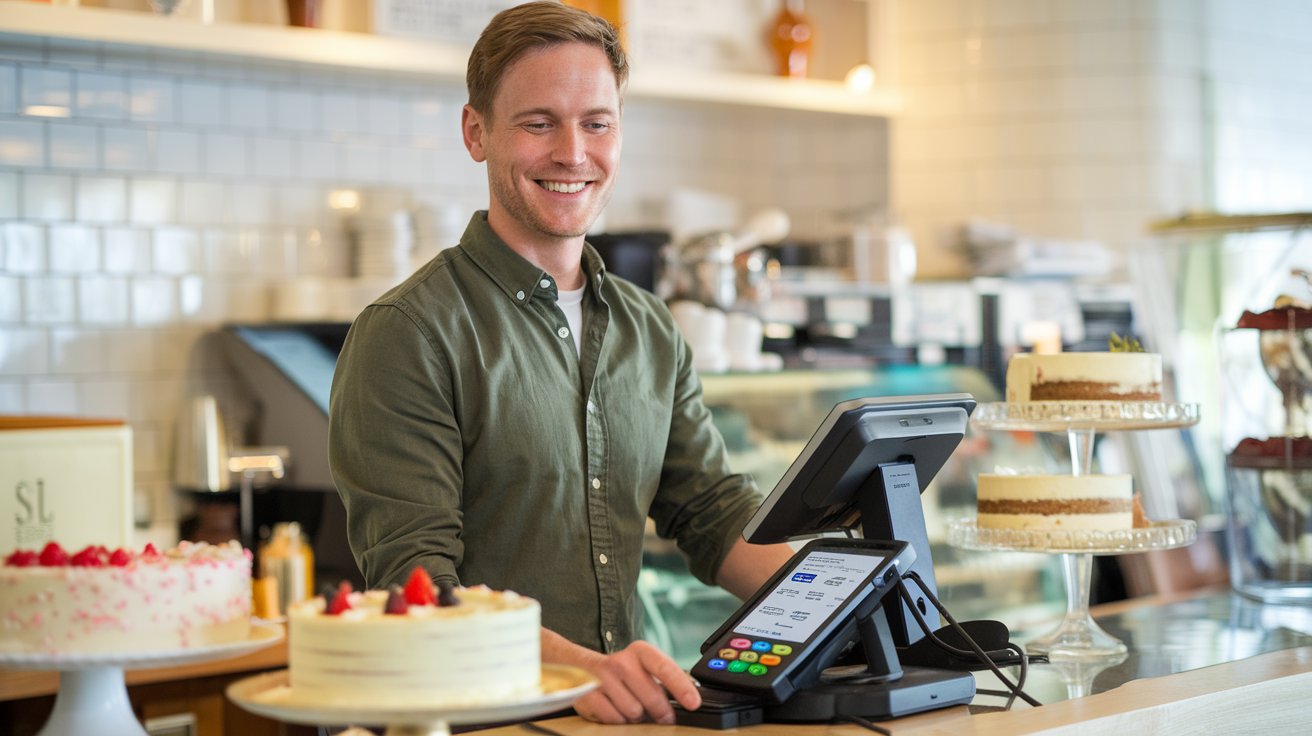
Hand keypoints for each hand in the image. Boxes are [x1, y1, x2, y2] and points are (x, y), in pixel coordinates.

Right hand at [569, 640, 701, 723]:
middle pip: (652, 697)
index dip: (682, 687)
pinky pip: (615, 719)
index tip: (693, 703)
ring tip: (631, 706)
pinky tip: (615, 709)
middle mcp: (621, 661)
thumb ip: (665, 680)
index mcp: (640, 652)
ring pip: (634, 712)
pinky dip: (619, 720)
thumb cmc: (622, 672)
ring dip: (636, 717)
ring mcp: (603, 678)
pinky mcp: (588, 694)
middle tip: (663, 716)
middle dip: (661, 712)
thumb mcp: (643, 668)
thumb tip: (691, 699)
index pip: (665, 668)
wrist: (579, 668)